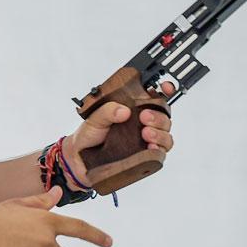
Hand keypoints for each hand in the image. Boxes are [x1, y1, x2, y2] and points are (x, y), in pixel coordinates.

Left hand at [61, 82, 176, 188]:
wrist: (80, 159)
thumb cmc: (88, 136)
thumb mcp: (94, 118)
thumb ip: (107, 111)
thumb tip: (123, 110)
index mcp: (132, 109)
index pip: (153, 98)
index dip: (163, 91)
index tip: (165, 87)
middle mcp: (141, 124)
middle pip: (164, 116)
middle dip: (159, 115)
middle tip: (145, 116)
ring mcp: (144, 141)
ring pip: (165, 135)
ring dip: (160, 133)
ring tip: (146, 133)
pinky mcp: (144, 157)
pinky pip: (160, 154)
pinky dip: (159, 150)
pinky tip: (150, 148)